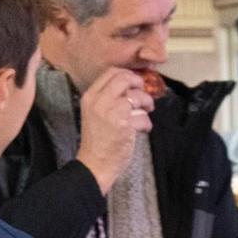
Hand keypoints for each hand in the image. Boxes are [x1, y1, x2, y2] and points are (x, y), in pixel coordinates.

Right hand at [74, 67, 153, 192]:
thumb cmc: (97, 141)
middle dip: (139, 85)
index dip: (127, 75)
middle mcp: (99, 101)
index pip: (111, 72)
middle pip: (125, 78)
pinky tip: (142, 131)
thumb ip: (108, 98)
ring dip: (146, 105)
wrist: (94, 164)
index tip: (134, 84)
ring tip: (144, 114)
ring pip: (137, 97)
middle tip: (143, 96)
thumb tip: (131, 86)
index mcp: (90, 96)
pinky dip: (146, 124)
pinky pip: (143, 117)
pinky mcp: (124, 125)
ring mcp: (112, 112)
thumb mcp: (94, 113)